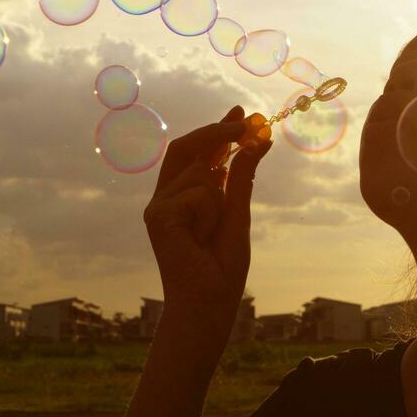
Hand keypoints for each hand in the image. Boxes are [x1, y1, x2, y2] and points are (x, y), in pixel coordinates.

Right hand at [142, 104, 271, 318]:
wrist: (208, 304)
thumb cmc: (221, 268)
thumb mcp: (239, 215)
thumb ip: (242, 179)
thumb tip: (259, 142)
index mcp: (183, 197)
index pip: (198, 155)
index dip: (217, 131)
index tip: (241, 112)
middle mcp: (166, 197)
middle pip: (187, 148)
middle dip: (217, 131)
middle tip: (246, 121)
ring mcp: (158, 206)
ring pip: (202, 174)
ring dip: (220, 200)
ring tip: (211, 234)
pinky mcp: (157, 215)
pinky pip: (198, 193)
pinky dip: (210, 213)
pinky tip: (200, 240)